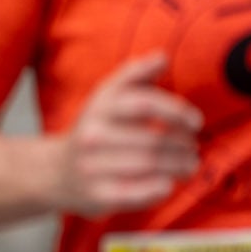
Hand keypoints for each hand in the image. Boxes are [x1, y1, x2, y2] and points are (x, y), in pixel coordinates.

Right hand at [55, 53, 201, 216]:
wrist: (54, 171)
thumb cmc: (95, 128)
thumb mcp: (107, 96)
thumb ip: (135, 74)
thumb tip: (163, 57)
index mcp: (99, 107)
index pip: (145, 103)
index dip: (177, 111)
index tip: (196, 122)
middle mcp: (92, 135)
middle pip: (153, 140)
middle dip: (183, 146)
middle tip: (193, 148)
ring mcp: (92, 167)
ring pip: (150, 166)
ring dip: (179, 166)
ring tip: (189, 165)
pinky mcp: (97, 195)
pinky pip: (138, 193)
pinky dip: (160, 188)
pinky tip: (168, 183)